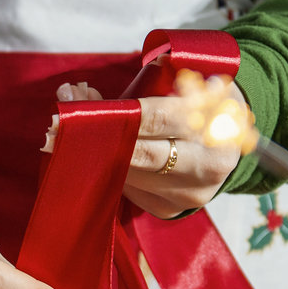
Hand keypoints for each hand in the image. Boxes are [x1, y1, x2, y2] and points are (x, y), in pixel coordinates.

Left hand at [55, 80, 244, 217]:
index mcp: (219, 129)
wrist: (230, 142)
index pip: (161, 120)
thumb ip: (152, 80)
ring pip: (126, 173)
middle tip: (58, 123)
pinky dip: (104, 167)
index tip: (81, 103)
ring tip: (66, 128)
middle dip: (97, 136)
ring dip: (94, 151)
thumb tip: (83, 92)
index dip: (120, 112)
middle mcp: (206, 168)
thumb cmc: (205, 101)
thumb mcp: (197, 80)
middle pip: (139, 154)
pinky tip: (89, 150)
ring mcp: (186, 195)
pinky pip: (125, 186)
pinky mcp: (167, 209)